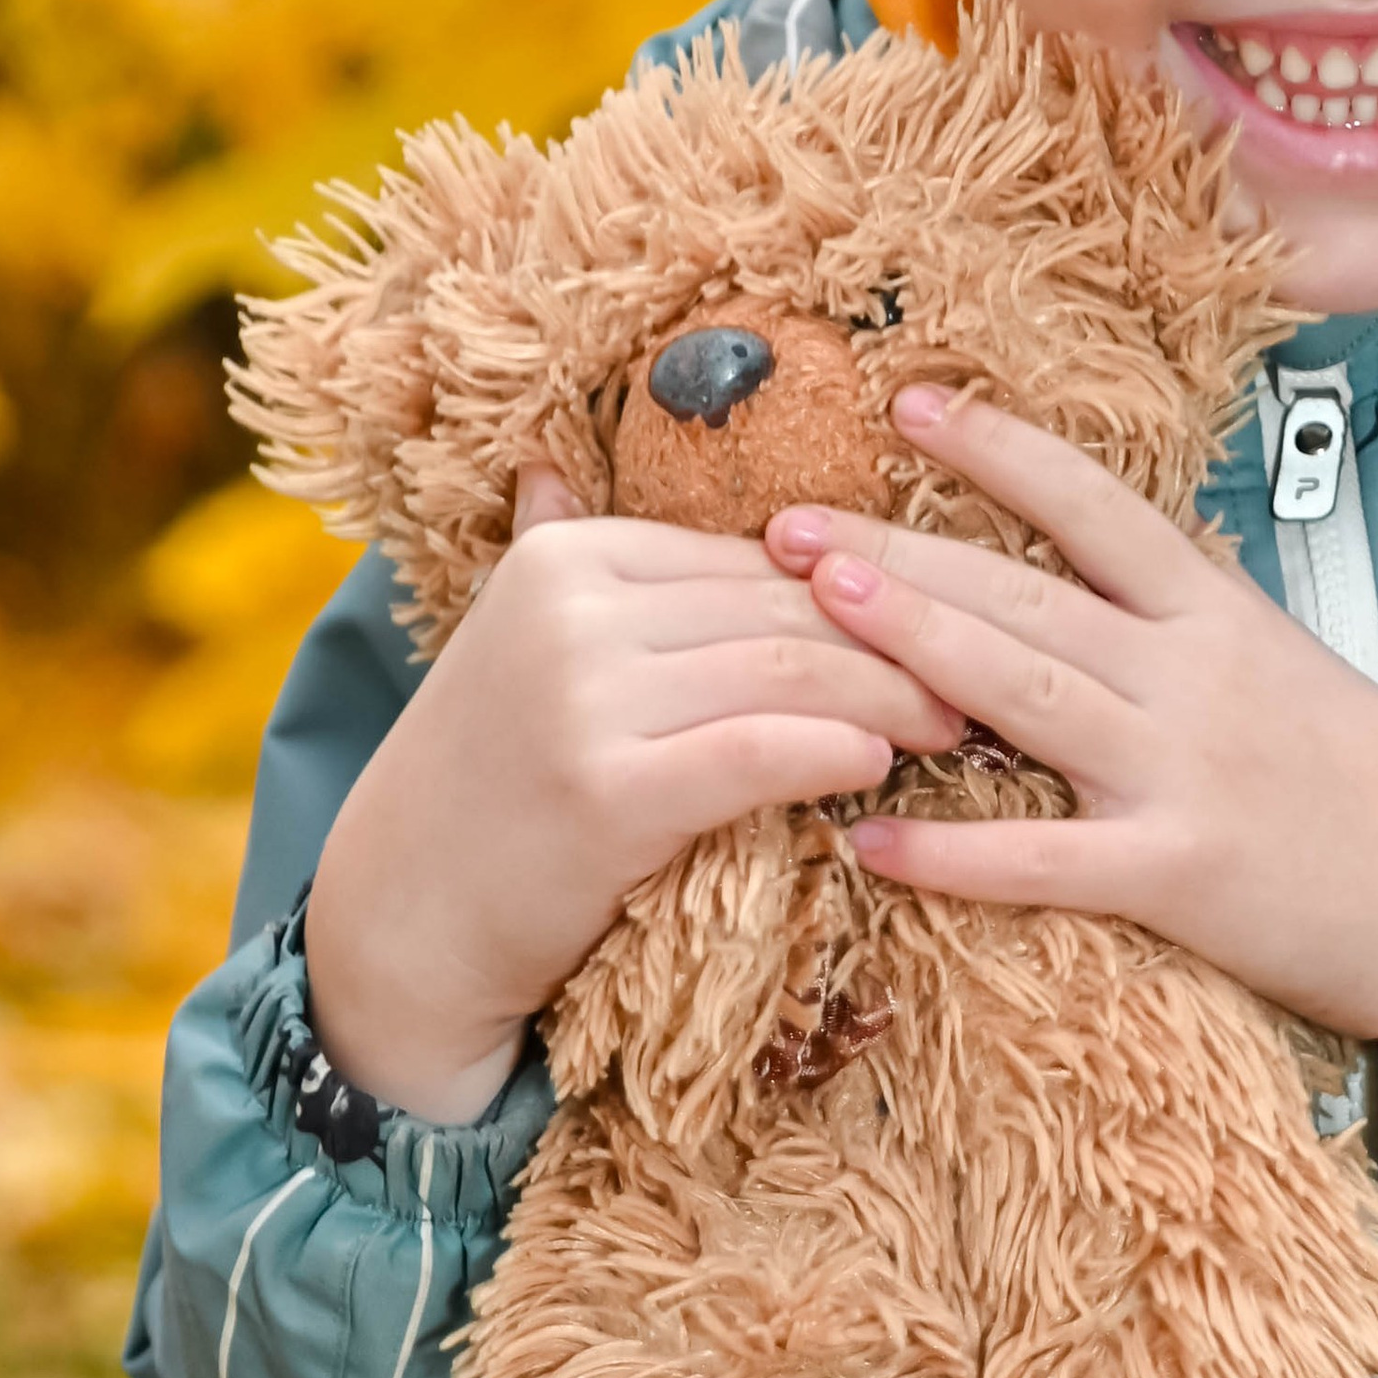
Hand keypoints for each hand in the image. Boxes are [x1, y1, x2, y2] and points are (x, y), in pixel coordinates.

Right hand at [303, 471, 965, 1122]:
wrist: (398, 921)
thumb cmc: (485, 784)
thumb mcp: (509, 642)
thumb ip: (554, 548)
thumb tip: (562, 456)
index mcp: (564, 555)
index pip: (749, 560)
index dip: (851, 591)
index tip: (934, 618)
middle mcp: (571, 607)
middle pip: (780, 608)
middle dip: (894, 640)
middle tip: (979, 673)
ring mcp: (583, 696)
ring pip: (787, 671)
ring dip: (890, 697)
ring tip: (952, 723)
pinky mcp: (607, 789)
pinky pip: (759, 751)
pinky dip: (836, 750)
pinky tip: (880, 767)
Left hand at [770, 386, 1377, 1114]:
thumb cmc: (1373, 786)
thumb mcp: (1287, 667)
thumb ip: (1184, 623)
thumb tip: (1089, 573)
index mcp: (1218, 614)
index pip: (1094, 503)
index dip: (999, 448)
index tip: (910, 405)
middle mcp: (1192, 675)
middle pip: (1026, 591)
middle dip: (900, 548)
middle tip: (790, 520)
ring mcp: (1182, 771)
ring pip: (1023, 692)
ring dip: (911, 642)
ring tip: (815, 604)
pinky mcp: (1178, 874)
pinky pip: (1042, 859)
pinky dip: (950, 850)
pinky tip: (867, 835)